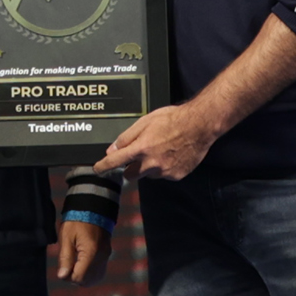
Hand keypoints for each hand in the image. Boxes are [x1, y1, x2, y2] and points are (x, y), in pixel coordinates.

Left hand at [56, 220, 111, 285]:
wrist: (93, 207)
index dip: (68, 276)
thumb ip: (65, 258)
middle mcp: (101, 257)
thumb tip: (62, 276)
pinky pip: (100, 272)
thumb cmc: (77, 221)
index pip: (79, 277)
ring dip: (84, 276)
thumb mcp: (67, 237)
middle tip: (68, 265)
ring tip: (74, 264)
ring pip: (95, 278)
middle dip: (75, 277)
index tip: (63, 267)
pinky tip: (82, 265)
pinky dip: (91, 273)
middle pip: (88, 281)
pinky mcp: (107, 254)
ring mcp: (106, 256)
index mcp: (90, 252)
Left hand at [94, 102, 217, 180]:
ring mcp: (165, 172)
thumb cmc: (172, 119)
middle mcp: (152, 164)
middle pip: (130, 175)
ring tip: (159, 150)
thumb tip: (112, 149)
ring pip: (148, 175)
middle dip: (129, 168)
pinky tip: (170, 155)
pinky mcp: (176, 176)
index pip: (116, 162)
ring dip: (148, 167)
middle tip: (136, 156)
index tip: (97, 169)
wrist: (199, 126)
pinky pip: (163, 175)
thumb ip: (126, 137)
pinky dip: (163, 168)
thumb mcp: (145, 122)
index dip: (103, 166)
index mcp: (141, 149)